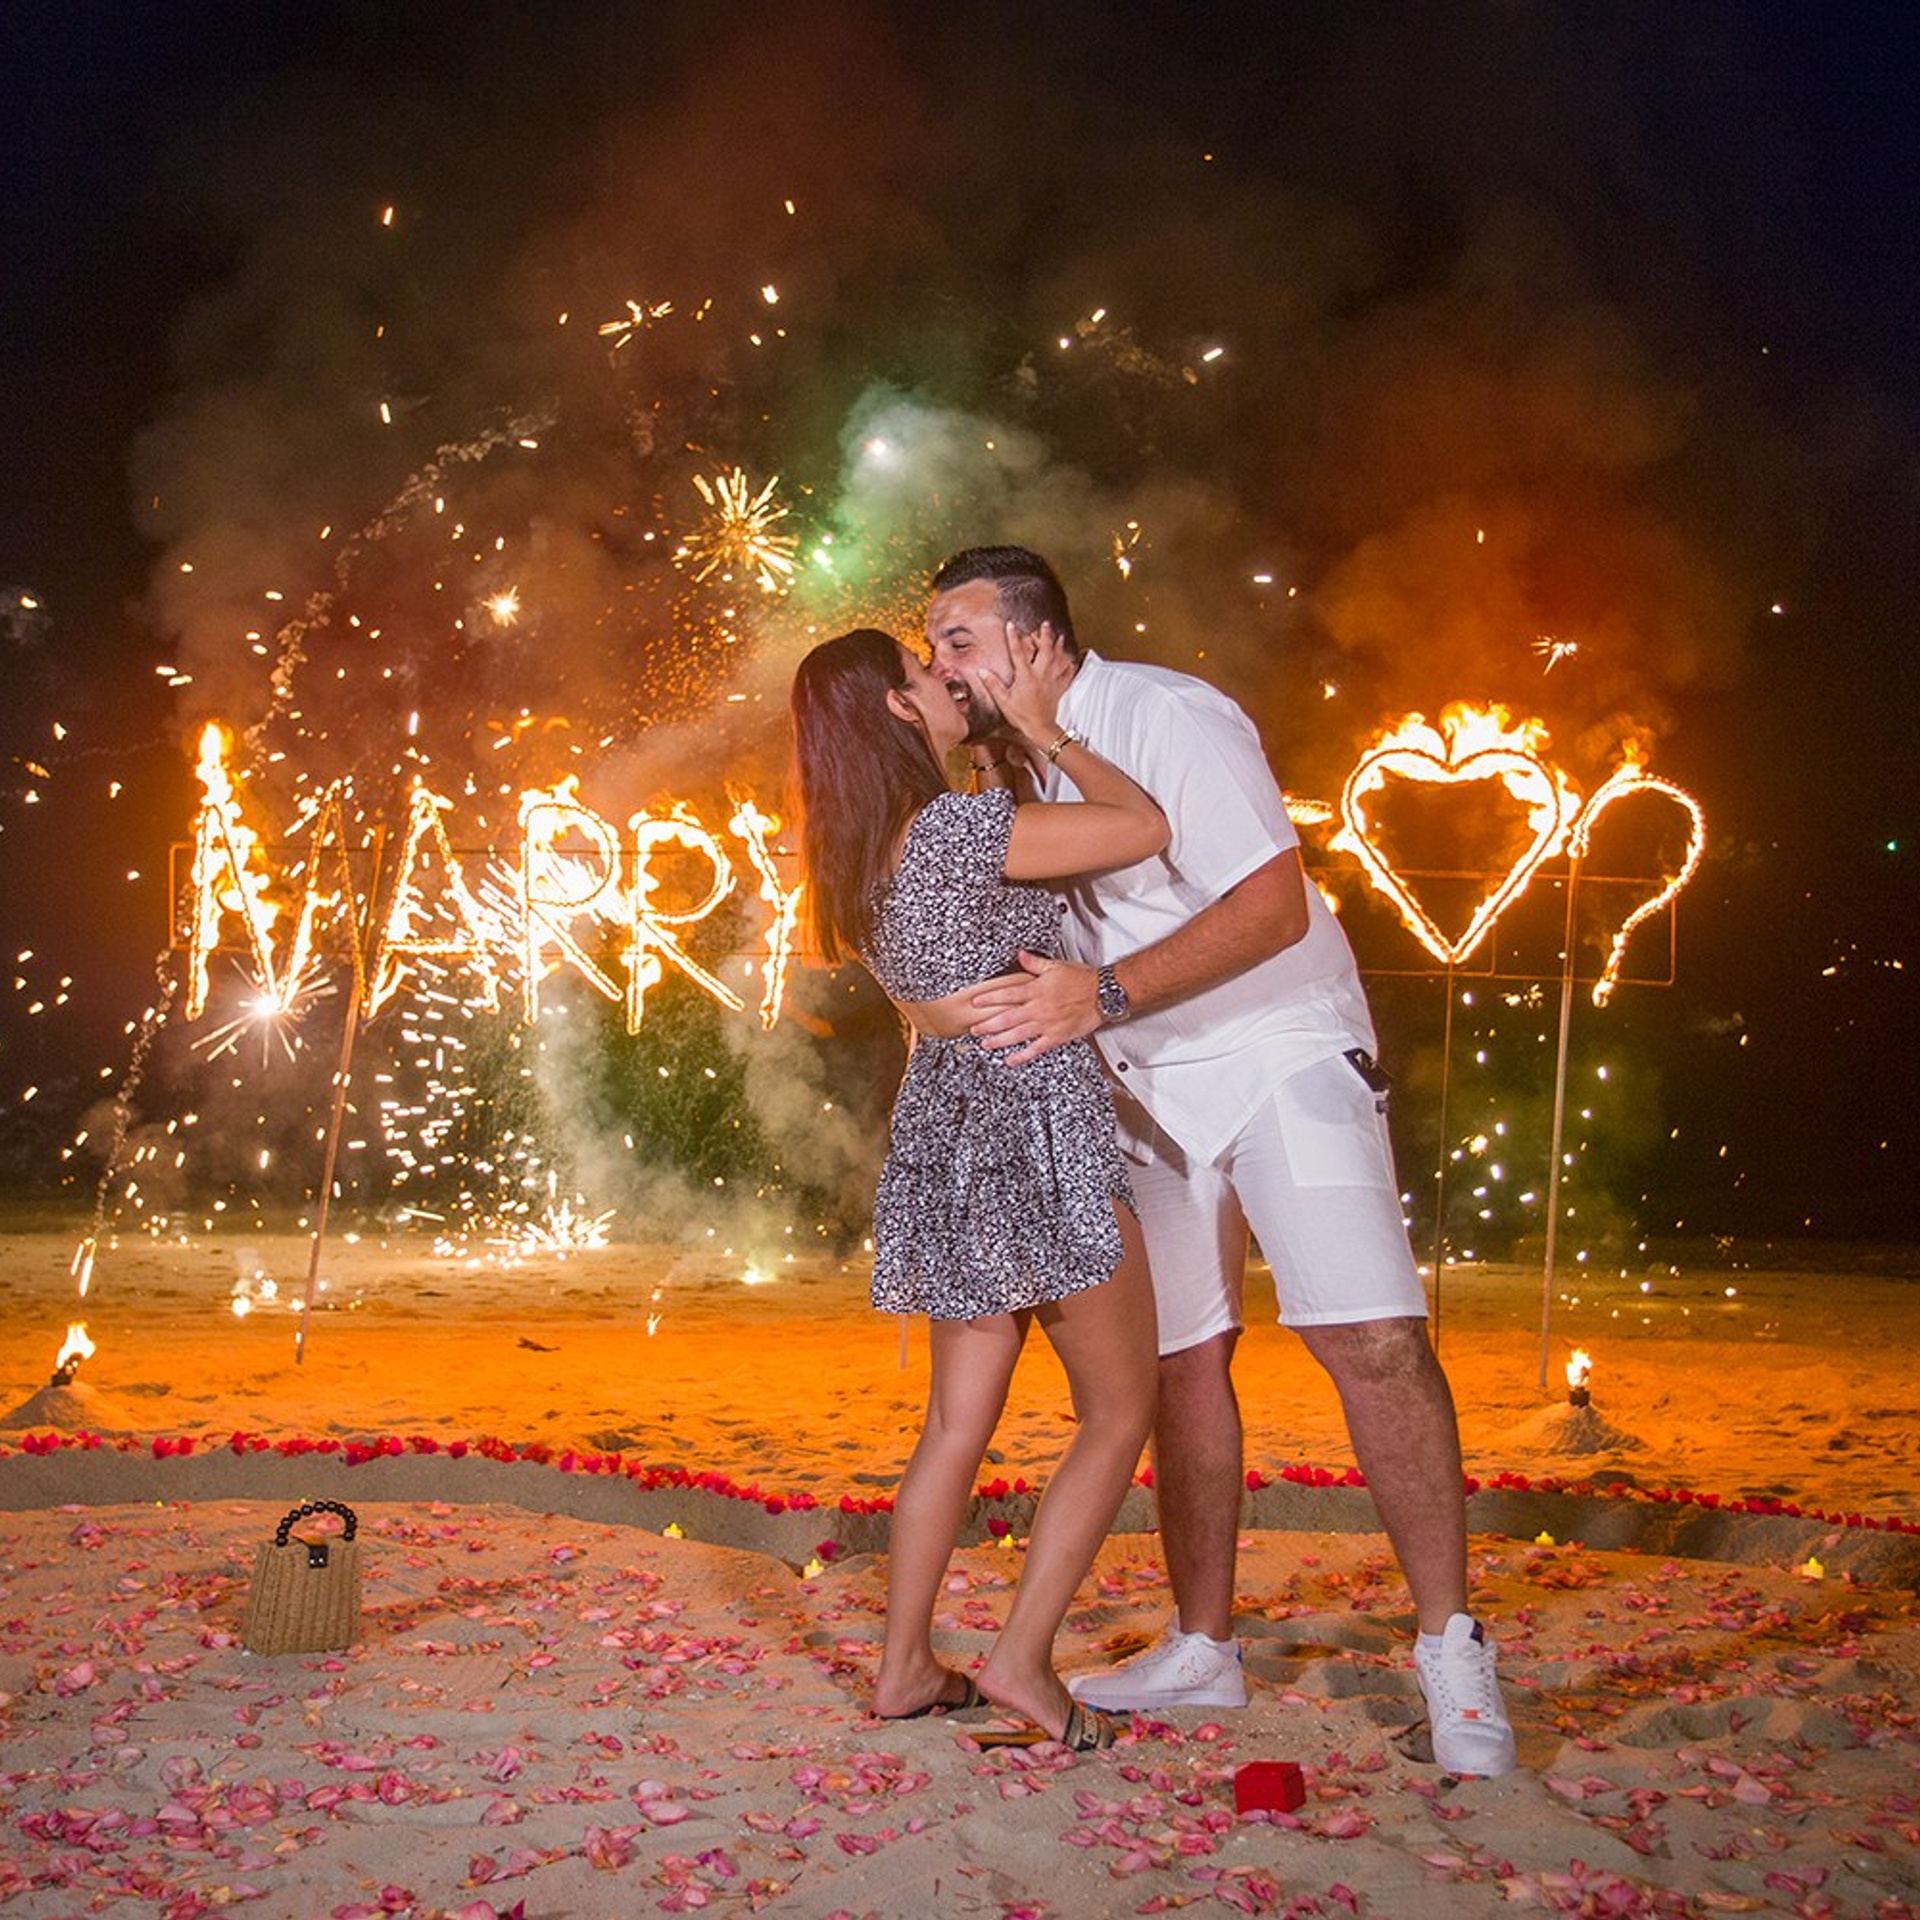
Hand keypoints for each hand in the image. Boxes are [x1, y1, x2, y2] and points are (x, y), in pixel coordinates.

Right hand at [959, 621, 1075, 752]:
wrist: (1040, 729)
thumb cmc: (1021, 715)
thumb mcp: (1003, 701)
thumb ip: (993, 684)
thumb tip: (982, 671)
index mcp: (1026, 676)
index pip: (1018, 652)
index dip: (1013, 637)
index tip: (1011, 625)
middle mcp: (1040, 675)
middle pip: (1045, 650)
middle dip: (1045, 635)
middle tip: (1046, 624)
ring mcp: (1051, 681)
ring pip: (1058, 660)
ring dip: (1059, 647)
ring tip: (1060, 637)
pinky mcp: (1058, 689)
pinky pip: (1066, 676)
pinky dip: (1069, 668)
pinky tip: (1071, 662)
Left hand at [963, 949, 1100, 1062]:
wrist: (1103, 994)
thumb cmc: (1082, 980)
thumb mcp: (1056, 966)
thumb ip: (1034, 963)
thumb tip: (1019, 954)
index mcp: (1037, 990)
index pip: (1007, 994)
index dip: (989, 998)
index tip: (975, 1002)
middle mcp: (1039, 1008)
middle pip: (1007, 1018)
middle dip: (988, 1024)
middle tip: (974, 1029)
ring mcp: (1047, 1024)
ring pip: (1017, 1035)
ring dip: (999, 1040)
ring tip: (985, 1044)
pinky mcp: (1056, 1036)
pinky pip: (1036, 1049)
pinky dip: (1022, 1056)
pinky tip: (1010, 1059)